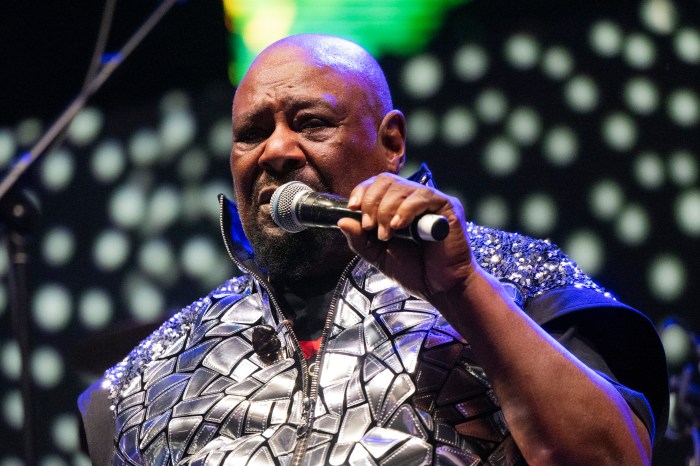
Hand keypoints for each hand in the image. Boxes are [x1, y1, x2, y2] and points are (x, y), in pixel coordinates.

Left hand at [337, 173, 475, 309]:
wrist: (440, 289)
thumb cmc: (415, 271)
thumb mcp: (378, 256)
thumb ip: (360, 240)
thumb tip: (342, 221)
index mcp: (397, 207)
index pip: (377, 184)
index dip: (362, 191)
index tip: (353, 208)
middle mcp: (414, 199)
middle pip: (386, 181)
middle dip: (372, 202)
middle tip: (370, 227)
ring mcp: (431, 202)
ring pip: (402, 188)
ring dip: (386, 210)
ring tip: (386, 234)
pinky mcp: (447, 207)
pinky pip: (423, 196)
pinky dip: (406, 209)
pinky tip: (399, 226)